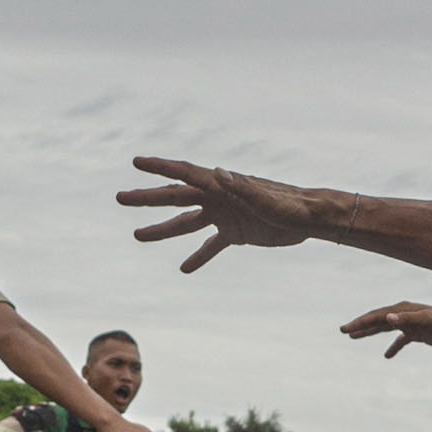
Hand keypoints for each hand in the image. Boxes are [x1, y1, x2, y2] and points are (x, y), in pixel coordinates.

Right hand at [121, 161, 327, 274]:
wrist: (312, 219)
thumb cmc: (291, 205)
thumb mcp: (264, 197)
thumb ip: (240, 187)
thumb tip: (219, 173)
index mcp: (221, 185)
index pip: (185, 173)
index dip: (160, 167)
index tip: (136, 162)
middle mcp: (218, 197)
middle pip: (176, 197)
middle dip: (147, 198)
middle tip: (120, 198)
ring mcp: (225, 215)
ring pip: (187, 223)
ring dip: (163, 230)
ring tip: (137, 236)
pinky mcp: (236, 233)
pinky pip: (211, 245)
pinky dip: (198, 256)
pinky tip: (183, 269)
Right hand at [342, 302, 431, 357]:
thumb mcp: (424, 321)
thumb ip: (406, 319)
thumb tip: (388, 318)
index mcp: (401, 311)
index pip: (375, 317)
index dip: (359, 323)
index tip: (345, 329)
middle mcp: (402, 315)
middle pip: (377, 320)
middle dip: (360, 326)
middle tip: (344, 331)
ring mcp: (409, 324)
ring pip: (385, 328)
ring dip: (370, 332)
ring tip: (354, 337)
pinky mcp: (416, 333)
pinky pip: (400, 340)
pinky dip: (393, 347)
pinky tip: (387, 356)